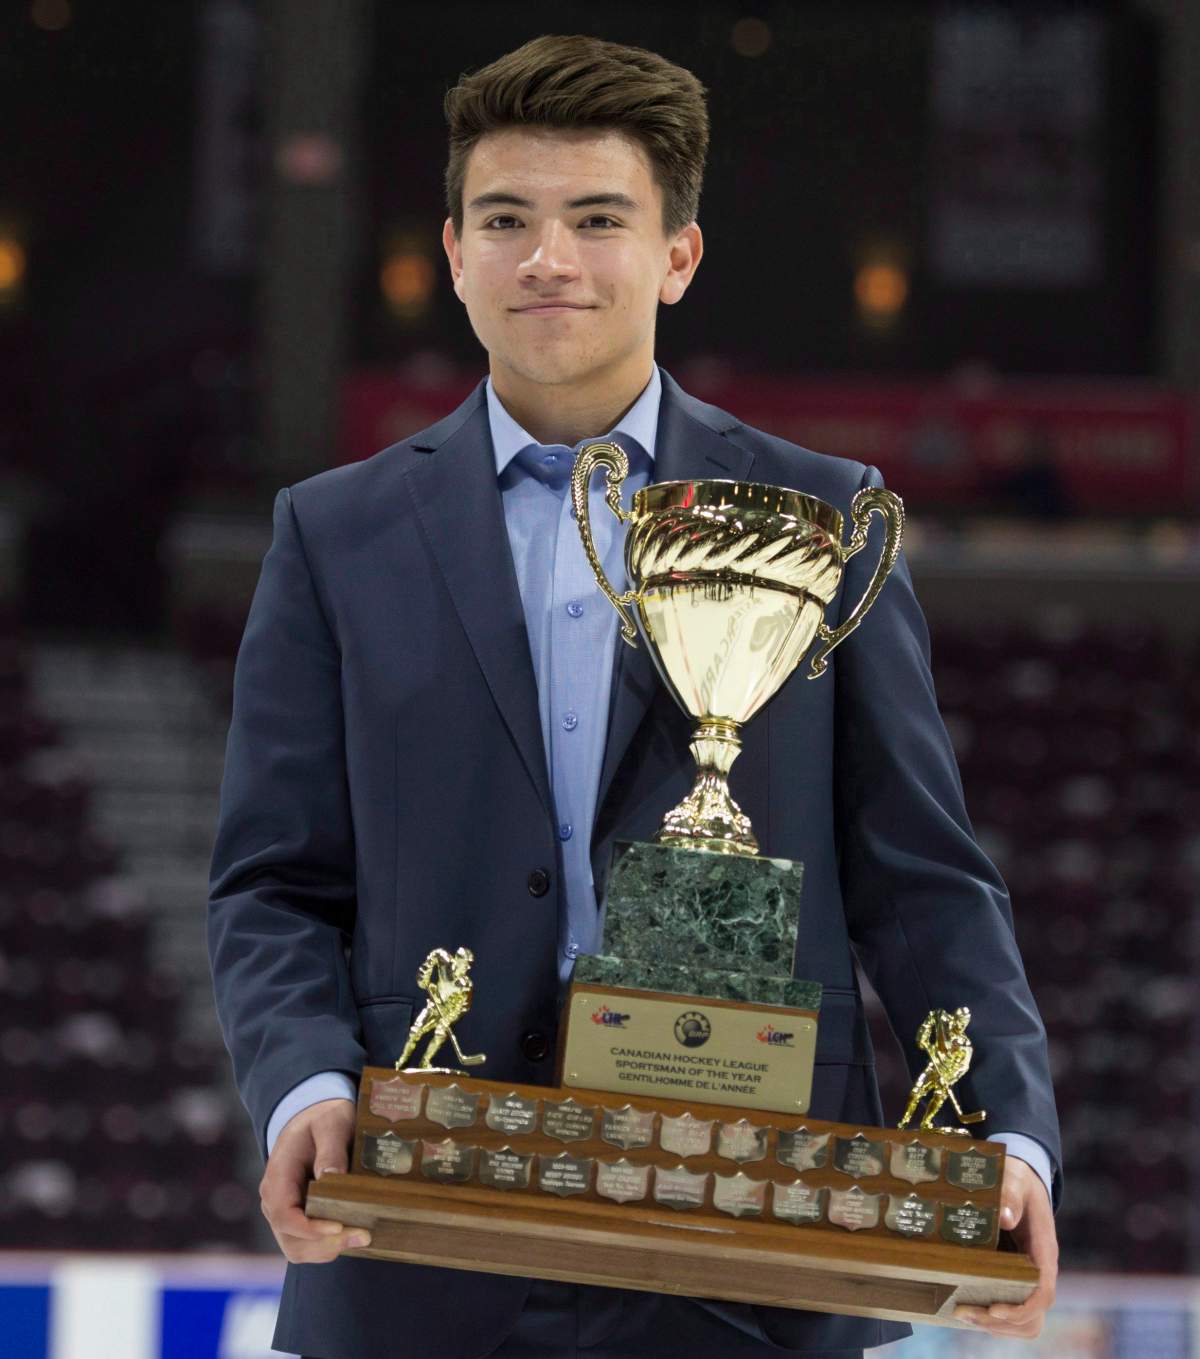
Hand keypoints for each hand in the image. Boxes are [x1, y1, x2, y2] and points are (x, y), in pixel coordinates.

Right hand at [259, 1097, 367, 1262]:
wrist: (313, 1116)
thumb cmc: (322, 1118)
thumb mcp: (330, 1123)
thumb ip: (330, 1149)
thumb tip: (331, 1178)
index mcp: (278, 1176)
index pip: (284, 1215)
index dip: (309, 1228)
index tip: (338, 1226)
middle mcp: (274, 1200)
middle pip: (291, 1240)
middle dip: (326, 1244)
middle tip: (362, 1236)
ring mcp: (284, 1212)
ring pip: (299, 1249)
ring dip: (329, 1249)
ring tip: (361, 1237)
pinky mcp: (299, 1218)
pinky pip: (308, 1245)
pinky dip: (329, 1246)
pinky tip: (354, 1235)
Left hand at [954, 1156, 1057, 1337]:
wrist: (1022, 1180)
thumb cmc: (1017, 1179)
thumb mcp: (1014, 1178)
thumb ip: (1010, 1194)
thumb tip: (1007, 1219)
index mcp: (1043, 1249)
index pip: (1044, 1291)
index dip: (1022, 1307)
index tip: (995, 1310)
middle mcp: (1041, 1269)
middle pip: (1033, 1316)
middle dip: (1001, 1322)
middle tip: (964, 1313)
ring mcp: (1030, 1277)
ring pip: (1026, 1321)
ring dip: (996, 1326)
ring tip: (962, 1315)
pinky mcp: (1017, 1279)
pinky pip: (1014, 1311)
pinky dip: (994, 1320)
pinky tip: (968, 1310)